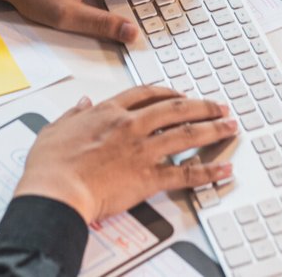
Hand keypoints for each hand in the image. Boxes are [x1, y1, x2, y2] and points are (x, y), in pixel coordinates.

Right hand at [14, 88, 235, 221]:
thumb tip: (82, 104)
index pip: (146, 94)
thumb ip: (74, 114)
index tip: (179, 94)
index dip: (167, 92)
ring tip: (229, 126)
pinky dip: (208, 171)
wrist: (56, 190)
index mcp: (109, 112)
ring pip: (186, 133)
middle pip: (175, 107)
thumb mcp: (55, 128)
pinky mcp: (148, 176)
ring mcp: (142, 150)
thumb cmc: (52, 165)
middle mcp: (130, 126)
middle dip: (201, 105)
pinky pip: (185, 172)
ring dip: (212, 128)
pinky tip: (223, 169)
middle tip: (218, 106)